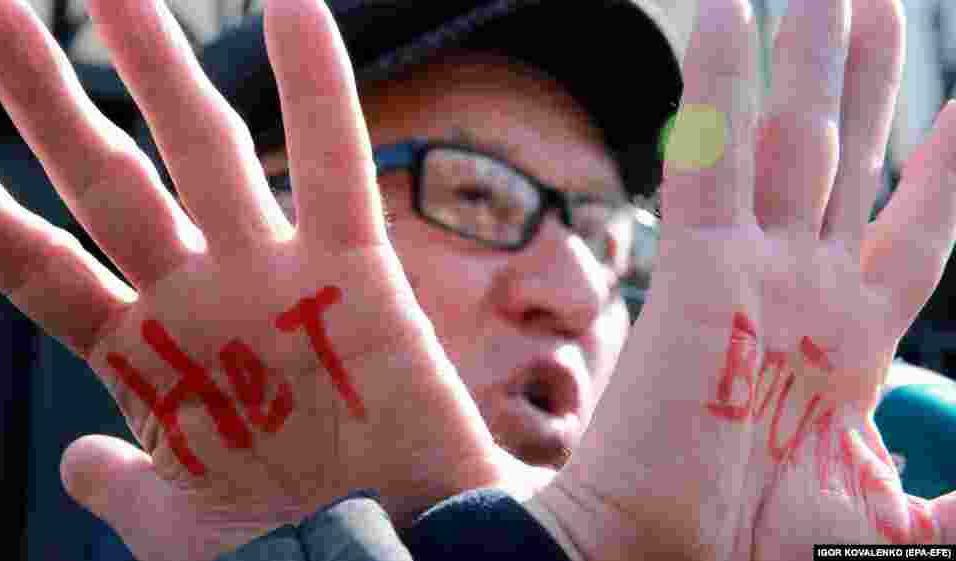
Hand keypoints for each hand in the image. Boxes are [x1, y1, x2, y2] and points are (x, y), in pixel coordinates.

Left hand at [0, 1, 541, 558]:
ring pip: (204, 150)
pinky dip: (320, 91)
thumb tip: (77, 460)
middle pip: (102, 179)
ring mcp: (273, 280)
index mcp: (145, 356)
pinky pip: (333, 169)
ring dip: (156, 64)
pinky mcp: (354, 276)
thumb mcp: (177, 527)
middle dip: (43, 96)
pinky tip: (294, 4)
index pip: (34, 263)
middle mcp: (200, 298)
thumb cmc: (281, 552)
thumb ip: (120, 484)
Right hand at [534, 0, 955, 557]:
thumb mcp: (900, 534)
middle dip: (870, 76)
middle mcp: (805, 286)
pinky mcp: (694, 268)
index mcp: (853, 337)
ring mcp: (750, 270)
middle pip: (853, 154)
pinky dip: (716, 86)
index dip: (952, 158)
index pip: (920, 222)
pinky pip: (709, 159)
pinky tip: (730, 13)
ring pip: (792, 137)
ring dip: (810, 58)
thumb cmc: (761, 553)